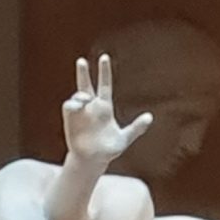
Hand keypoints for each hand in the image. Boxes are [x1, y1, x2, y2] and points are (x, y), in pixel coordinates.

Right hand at [64, 54, 151, 172]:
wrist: (92, 161)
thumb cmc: (109, 150)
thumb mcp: (125, 138)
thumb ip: (137, 128)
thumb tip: (150, 117)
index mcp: (105, 107)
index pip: (104, 85)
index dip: (104, 72)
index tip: (104, 57)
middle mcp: (91, 107)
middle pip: (86, 85)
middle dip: (83, 73)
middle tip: (81, 61)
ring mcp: (80, 113)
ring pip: (78, 95)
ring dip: (80, 94)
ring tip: (85, 99)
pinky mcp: (71, 121)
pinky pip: (69, 106)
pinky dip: (72, 103)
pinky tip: (77, 106)